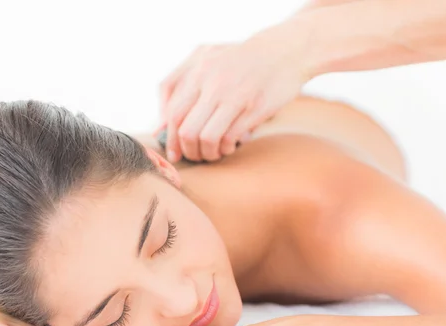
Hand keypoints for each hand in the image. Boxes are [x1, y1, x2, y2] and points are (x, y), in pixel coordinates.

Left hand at [159, 21, 310, 162]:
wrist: (285, 50)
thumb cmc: (240, 59)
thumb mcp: (206, 58)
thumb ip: (179, 85)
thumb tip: (159, 127)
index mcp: (199, 69)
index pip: (173, 113)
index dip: (170, 138)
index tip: (174, 152)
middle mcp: (213, 82)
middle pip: (186, 130)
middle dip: (187, 151)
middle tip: (194, 156)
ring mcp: (234, 95)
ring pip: (206, 138)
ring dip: (207, 153)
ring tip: (213, 152)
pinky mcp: (254, 107)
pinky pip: (230, 138)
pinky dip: (226, 147)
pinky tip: (230, 144)